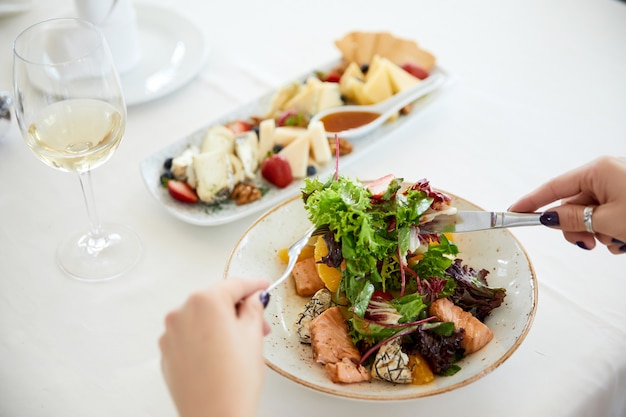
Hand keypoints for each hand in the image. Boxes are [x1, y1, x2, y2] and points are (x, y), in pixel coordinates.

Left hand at [159, 279, 269, 416]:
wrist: (215, 416)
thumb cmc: (235, 380)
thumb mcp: (254, 336)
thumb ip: (253, 309)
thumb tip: (252, 300)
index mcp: (206, 301)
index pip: (235, 285)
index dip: (254, 286)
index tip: (262, 286)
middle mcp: (182, 312)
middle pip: (216, 300)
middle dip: (238, 309)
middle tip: (260, 325)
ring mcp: (170, 333)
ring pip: (201, 318)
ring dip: (220, 324)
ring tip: (240, 344)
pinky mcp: (166, 352)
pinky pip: (189, 335)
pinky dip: (204, 338)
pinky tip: (220, 355)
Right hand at [509, 156, 625, 253]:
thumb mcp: (608, 220)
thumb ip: (574, 219)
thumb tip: (551, 217)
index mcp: (598, 170)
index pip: (554, 188)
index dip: (531, 202)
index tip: (514, 211)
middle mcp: (607, 173)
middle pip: (573, 205)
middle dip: (577, 227)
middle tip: (587, 242)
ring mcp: (620, 184)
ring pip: (590, 213)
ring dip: (598, 232)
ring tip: (617, 240)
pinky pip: (606, 213)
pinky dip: (611, 229)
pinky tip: (624, 237)